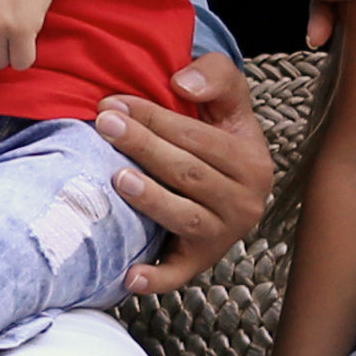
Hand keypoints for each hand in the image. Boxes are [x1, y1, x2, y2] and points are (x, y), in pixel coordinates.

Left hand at [99, 56, 272, 292]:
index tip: (114, 104)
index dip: (154, 118)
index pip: (197, 138)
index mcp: (252, 161)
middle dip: (143, 147)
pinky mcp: (200, 262)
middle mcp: (244, 202)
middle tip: (104, 126)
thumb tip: (182, 85)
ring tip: (117, 178)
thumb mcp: (229, 99)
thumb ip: (216, 76)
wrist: (231, 181)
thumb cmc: (220, 135)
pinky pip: (178, 274)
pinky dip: (155, 279)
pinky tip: (129, 276)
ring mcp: (223, 235)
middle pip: (187, 174)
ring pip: (184, 218)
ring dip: (151, 200)